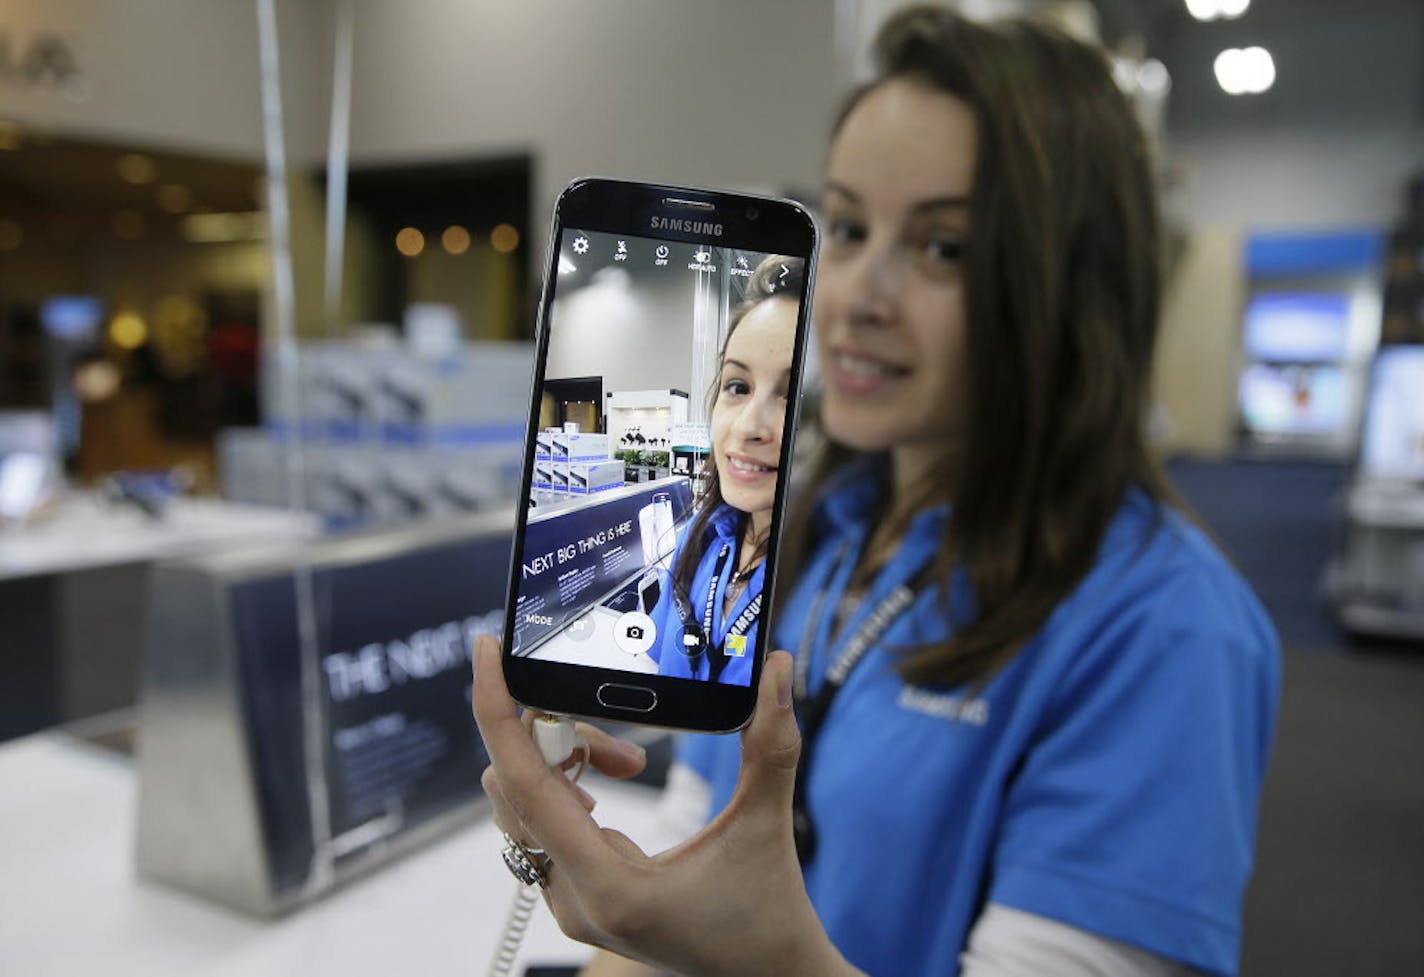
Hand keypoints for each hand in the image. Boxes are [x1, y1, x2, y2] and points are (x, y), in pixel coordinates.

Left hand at [471, 635, 855, 976]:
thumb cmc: (770, 915)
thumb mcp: (768, 823)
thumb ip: (771, 742)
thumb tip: (776, 668)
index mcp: (609, 886)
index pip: (525, 784)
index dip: (499, 712)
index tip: (490, 655)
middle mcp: (575, 901)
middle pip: (516, 790)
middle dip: (556, 737)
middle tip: (619, 736)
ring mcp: (572, 906)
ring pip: (523, 809)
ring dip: (563, 765)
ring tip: (623, 759)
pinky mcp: (580, 901)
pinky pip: (541, 829)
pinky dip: (566, 791)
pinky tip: (609, 784)